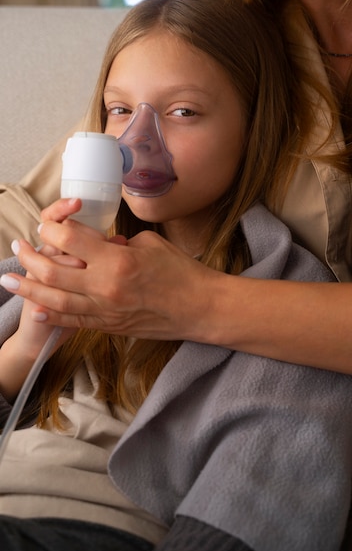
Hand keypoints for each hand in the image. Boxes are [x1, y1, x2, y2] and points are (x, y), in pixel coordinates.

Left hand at [0, 199, 214, 340]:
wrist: (199, 309)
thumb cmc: (181, 272)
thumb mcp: (150, 245)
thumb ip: (118, 244)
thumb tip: (100, 244)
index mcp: (118, 260)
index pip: (70, 239)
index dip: (54, 228)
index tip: (48, 224)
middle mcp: (106, 287)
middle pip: (53, 270)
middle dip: (29, 256)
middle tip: (17, 246)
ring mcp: (105, 310)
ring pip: (55, 300)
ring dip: (28, 288)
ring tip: (9, 279)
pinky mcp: (109, 326)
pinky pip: (73, 321)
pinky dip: (50, 315)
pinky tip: (34, 308)